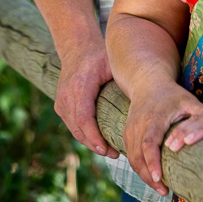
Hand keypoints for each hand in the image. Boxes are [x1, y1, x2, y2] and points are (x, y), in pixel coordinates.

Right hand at [55, 41, 119, 158]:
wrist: (76, 47)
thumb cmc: (99, 57)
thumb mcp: (112, 65)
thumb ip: (121, 82)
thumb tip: (142, 103)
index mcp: (80, 85)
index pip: (84, 118)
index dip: (94, 137)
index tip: (107, 149)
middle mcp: (67, 95)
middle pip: (79, 129)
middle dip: (95, 144)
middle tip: (115, 154)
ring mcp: (61, 101)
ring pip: (74, 130)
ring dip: (90, 142)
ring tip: (109, 150)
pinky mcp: (60, 105)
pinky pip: (72, 125)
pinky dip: (84, 135)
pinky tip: (98, 141)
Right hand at [123, 84, 202, 195]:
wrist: (148, 82)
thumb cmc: (172, 94)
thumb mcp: (188, 101)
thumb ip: (202, 115)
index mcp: (154, 119)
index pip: (149, 144)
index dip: (152, 162)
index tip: (159, 178)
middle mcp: (138, 126)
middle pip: (137, 157)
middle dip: (148, 176)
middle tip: (164, 192)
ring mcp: (130, 130)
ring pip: (132, 159)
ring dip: (144, 175)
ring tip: (161, 189)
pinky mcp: (127, 134)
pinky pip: (130, 155)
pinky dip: (140, 168)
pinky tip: (153, 177)